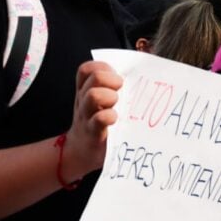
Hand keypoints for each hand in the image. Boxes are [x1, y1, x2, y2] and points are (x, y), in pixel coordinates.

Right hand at [62, 61, 122, 179]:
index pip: (88, 69)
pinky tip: (115, 119)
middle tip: (120, 90)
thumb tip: (139, 78)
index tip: (116, 78)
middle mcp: (84, 100)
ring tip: (116, 105)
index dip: (104, 68)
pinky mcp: (94, 132)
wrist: (80, 152)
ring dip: (109, 96)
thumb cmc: (98, 123)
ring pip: (93, 95)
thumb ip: (112, 89)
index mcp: (85, 90)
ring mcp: (87, 115)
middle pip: (94, 77)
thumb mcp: (99, 103)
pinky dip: (109, 116)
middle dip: (111, 79)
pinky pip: (99, 119)